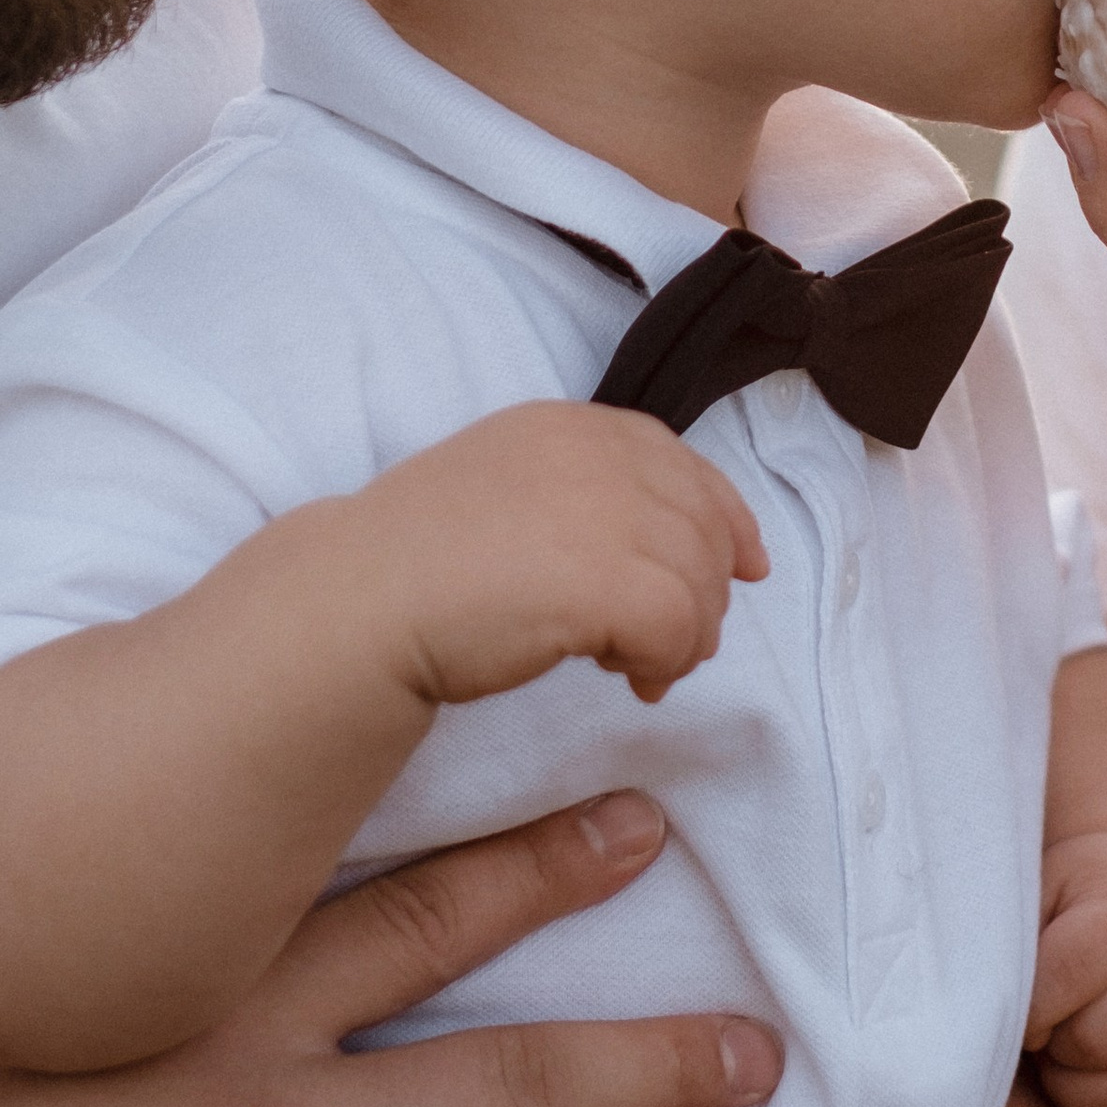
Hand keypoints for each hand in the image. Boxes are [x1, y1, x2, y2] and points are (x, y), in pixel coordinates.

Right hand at [356, 402, 768, 707]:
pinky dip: (667, 658)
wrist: (362, 600)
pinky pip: (677, 625)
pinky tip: (630, 678)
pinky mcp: (603, 578)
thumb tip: (662, 538)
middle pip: (701, 520)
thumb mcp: (508, 491)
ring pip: (700, 577)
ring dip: (686, 632)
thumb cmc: (418, 560)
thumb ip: (579, 495)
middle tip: (676, 645)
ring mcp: (601, 509)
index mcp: (569, 427)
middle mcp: (595, 453)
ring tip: (643, 668)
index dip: (723, 514)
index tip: (745, 566)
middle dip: (705, 586)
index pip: (678, 460)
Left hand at [1023, 827, 1106, 1106]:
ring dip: (1081, 1095)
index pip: (1067, 975)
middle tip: (1050, 1033)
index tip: (1023, 1008)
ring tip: (1074, 1059)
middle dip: (1055, 1051)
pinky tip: (1103, 1106)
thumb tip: (969, 1007)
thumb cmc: (1079, 901)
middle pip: (1097, 1044)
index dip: (1029, 1008)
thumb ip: (1007, 938)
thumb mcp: (1041, 887)